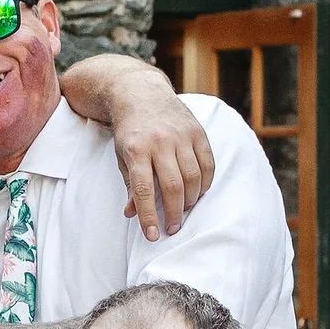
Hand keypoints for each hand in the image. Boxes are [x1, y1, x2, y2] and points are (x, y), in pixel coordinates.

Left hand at [111, 87, 213, 239]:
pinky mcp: (197, 131)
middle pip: (173, 186)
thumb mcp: (122, 157)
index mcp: (136, 149)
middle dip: (174, 213)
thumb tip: (132, 214)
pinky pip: (207, 164)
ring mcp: (181, 135)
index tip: (152, 235)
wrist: (140, 93)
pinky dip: (205, 183)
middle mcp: (160, 142)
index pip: (144, 190)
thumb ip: (130, 185)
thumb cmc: (129, 131)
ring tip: (183, 210)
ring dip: (190, 200)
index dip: (148, 216)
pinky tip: (197, 193)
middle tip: (172, 228)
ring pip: (193, 177)